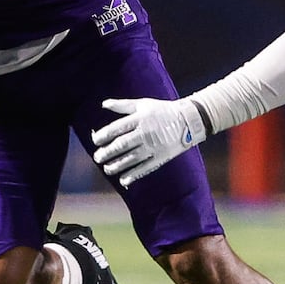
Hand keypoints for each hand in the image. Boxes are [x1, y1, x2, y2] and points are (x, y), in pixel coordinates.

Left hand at [92, 96, 207, 186]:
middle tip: (97, 158)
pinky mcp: (162, 157)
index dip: (103, 136)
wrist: (189, 120)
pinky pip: (145, 168)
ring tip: (107, 169)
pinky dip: (133, 175)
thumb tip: (104, 104)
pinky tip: (123, 179)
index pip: (117, 128)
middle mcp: (146, 133)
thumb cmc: (163, 110)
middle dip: (107, 153)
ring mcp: (154, 146)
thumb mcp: (144, 104)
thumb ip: (123, 105)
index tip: (95, 141)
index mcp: (140, 118)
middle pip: (121, 145)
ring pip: (131, 158)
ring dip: (116, 165)